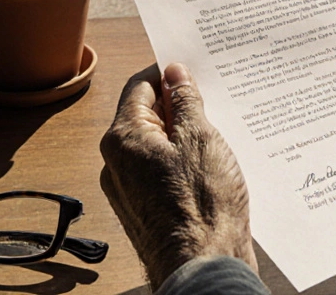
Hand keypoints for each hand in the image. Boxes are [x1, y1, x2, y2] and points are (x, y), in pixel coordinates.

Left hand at [100, 63, 256, 285]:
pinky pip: (161, 172)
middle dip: (179, 107)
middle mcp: (117, 163)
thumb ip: (185, 101)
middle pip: (147, 116)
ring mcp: (130, 189)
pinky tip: (211, 169)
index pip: (140, 86)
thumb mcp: (200, 138)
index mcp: (123, 138)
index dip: (168, 73)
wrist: (203, 265)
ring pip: (157, 146)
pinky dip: (183, 164)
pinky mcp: (146, 209)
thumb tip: (174, 74)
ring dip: (184, 137)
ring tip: (217, 139)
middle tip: (213, 103)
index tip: (193, 69)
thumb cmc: (202, 206)